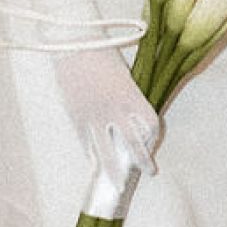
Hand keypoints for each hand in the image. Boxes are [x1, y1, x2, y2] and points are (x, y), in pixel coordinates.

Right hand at [52, 45, 162, 200]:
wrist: (72, 42)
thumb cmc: (101, 51)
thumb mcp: (123, 72)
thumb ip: (130, 95)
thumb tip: (133, 116)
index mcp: (131, 94)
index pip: (150, 124)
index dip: (154, 136)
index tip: (153, 143)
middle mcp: (114, 109)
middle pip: (133, 144)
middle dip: (143, 161)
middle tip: (149, 172)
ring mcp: (93, 115)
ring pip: (106, 152)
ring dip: (114, 171)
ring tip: (118, 184)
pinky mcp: (75, 116)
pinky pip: (86, 142)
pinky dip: (91, 155)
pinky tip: (95, 164)